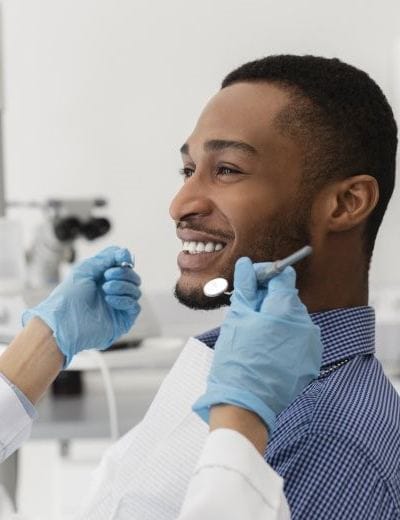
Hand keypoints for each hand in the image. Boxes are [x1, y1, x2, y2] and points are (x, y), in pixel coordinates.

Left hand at [22, 246, 140, 365]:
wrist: (64, 322)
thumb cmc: (69, 296)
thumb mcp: (85, 269)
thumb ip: (106, 258)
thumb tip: (125, 253)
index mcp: (104, 278)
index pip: (124, 265)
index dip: (125, 259)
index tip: (122, 258)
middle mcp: (113, 291)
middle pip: (133, 277)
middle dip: (123, 273)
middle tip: (107, 276)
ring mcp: (119, 306)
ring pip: (136, 290)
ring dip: (122, 286)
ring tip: (105, 289)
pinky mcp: (123, 320)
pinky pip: (135, 306)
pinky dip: (124, 299)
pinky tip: (109, 300)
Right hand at [193, 256, 321, 432]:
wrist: (245, 405)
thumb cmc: (237, 360)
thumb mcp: (237, 318)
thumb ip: (246, 288)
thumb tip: (247, 265)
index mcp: (286, 309)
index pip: (283, 276)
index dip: (265, 276)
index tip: (251, 284)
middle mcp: (306, 324)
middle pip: (288, 298)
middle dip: (268, 300)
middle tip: (247, 312)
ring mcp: (311, 345)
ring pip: (293, 319)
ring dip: (276, 320)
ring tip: (255, 336)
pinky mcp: (310, 362)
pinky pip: (298, 339)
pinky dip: (284, 339)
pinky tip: (266, 350)